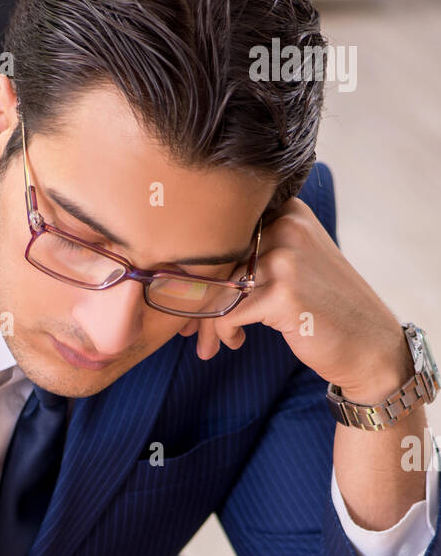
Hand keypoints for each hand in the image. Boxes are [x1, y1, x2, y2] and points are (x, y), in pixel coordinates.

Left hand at [179, 197, 410, 402]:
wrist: (369, 345)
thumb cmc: (323, 309)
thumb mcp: (293, 264)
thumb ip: (252, 251)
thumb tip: (186, 265)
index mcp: (288, 211)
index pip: (221, 231)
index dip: (199, 267)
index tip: (187, 297)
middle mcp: (288, 225)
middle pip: (216, 261)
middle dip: (195, 299)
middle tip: (189, 329)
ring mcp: (286, 258)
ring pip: (217, 288)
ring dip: (206, 322)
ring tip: (209, 344)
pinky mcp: (283, 294)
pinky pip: (227, 313)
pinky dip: (224, 332)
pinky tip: (235, 343)